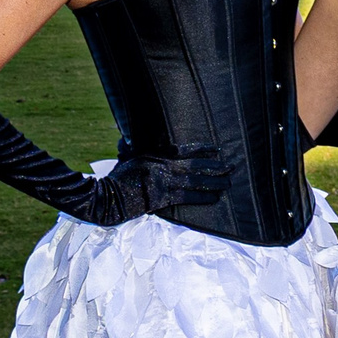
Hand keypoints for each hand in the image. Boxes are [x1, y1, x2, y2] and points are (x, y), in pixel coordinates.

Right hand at [82, 145, 229, 223]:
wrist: (105, 198)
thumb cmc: (114, 179)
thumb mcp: (124, 159)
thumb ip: (129, 148)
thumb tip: (124, 139)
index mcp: (155, 154)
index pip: (184, 149)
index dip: (203, 149)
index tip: (217, 149)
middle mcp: (162, 166)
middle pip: (196, 164)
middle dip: (216, 166)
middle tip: (231, 166)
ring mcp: (163, 181)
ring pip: (195, 180)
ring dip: (214, 182)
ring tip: (228, 182)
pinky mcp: (162, 198)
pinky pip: (188, 197)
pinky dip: (202, 197)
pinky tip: (214, 198)